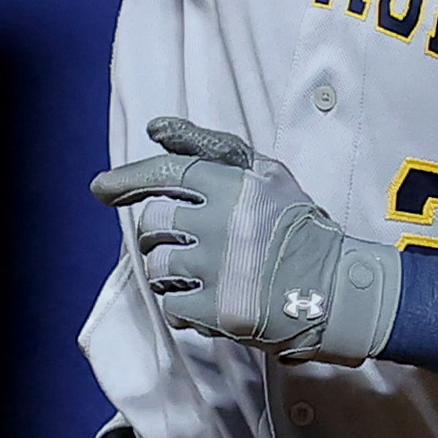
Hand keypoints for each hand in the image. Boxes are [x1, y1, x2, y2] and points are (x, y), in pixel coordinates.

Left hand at [94, 116, 403, 364]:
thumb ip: (209, 147)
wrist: (337, 291)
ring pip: (156, 265)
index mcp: (236, 185)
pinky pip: (172, 306)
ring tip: (200, 274)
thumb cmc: (297, 227)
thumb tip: (154, 128)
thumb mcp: (265, 174)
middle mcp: (224, 223)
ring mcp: (220, 268)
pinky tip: (208, 302)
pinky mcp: (220, 310)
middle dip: (157, 233)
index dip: (128, 179)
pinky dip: (183, 307)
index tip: (100, 190)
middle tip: (183, 242)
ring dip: (168, 271)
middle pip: (153, 222)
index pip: (167, 172)